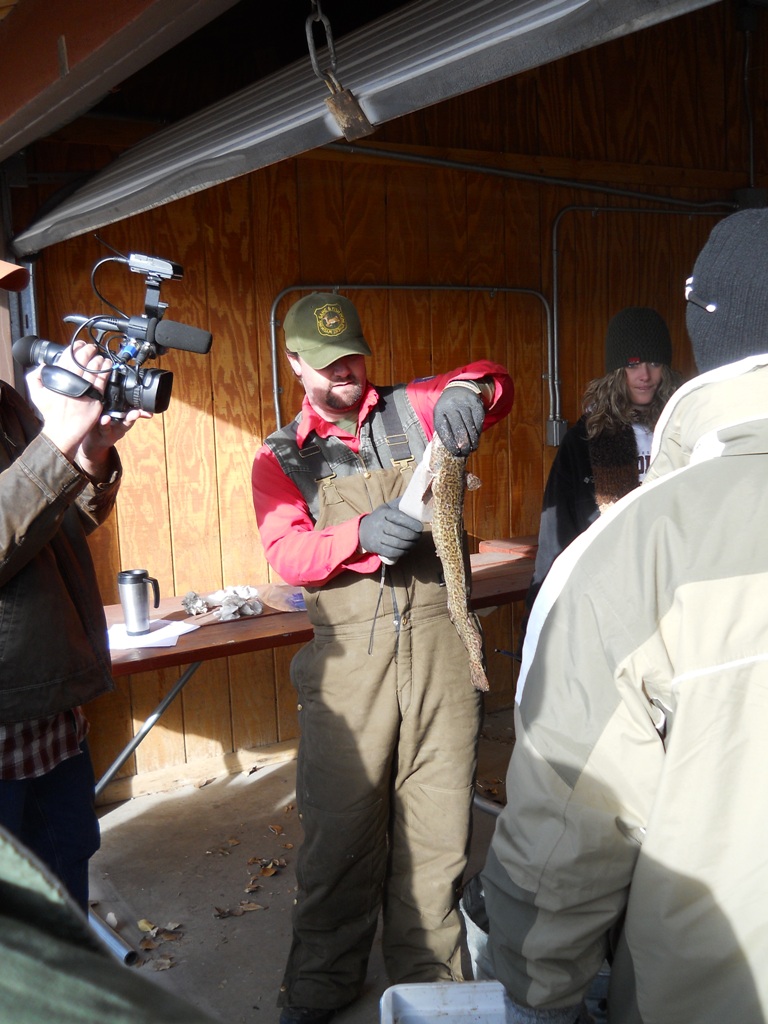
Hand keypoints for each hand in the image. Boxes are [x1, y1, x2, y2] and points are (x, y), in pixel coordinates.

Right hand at [27, 339, 109, 460]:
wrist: (62, 433)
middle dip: (89, 350)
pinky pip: (103, 381)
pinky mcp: (96, 400)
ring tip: (100, 357)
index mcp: (59, 379)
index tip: (79, 345)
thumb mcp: (36, 394)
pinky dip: (106, 371)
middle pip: (84, 360)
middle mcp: (73, 383)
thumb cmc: (50, 414)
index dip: (75, 347)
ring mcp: (86, 391)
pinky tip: (108, 366)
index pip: (69, 356)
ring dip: (99, 359)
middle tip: (91, 348)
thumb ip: (35, 377)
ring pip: (95, 369)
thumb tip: (42, 365)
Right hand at [359, 499, 422, 561]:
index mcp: (384, 513)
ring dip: (410, 545)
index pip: (401, 518)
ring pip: (398, 544)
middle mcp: (380, 525)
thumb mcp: (387, 507)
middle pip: (401, 533)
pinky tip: (407, 549)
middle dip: (414, 536)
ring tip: (415, 542)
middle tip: (419, 536)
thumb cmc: (381, 518)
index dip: (413, 524)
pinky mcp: (377, 548)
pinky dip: (403, 552)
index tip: (420, 527)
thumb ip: (401, 503)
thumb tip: (418, 497)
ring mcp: (378, 538)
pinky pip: (393, 552)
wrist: (362, 530)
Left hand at [433, 384, 484, 455]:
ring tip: (472, 448)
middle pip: (459, 429)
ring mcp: (464, 404)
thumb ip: (445, 430)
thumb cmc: (448, 409)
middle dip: (463, 444)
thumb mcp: (441, 416)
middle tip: (466, 452)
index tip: (456, 452)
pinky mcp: (476, 404)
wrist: (459, 389)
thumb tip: (453, 449)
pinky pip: (478, 421)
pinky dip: (478, 432)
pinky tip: (476, 438)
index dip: (450, 443)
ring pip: (470, 426)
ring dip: (472, 440)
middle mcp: (451, 406)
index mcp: (439, 411)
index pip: (444, 430)